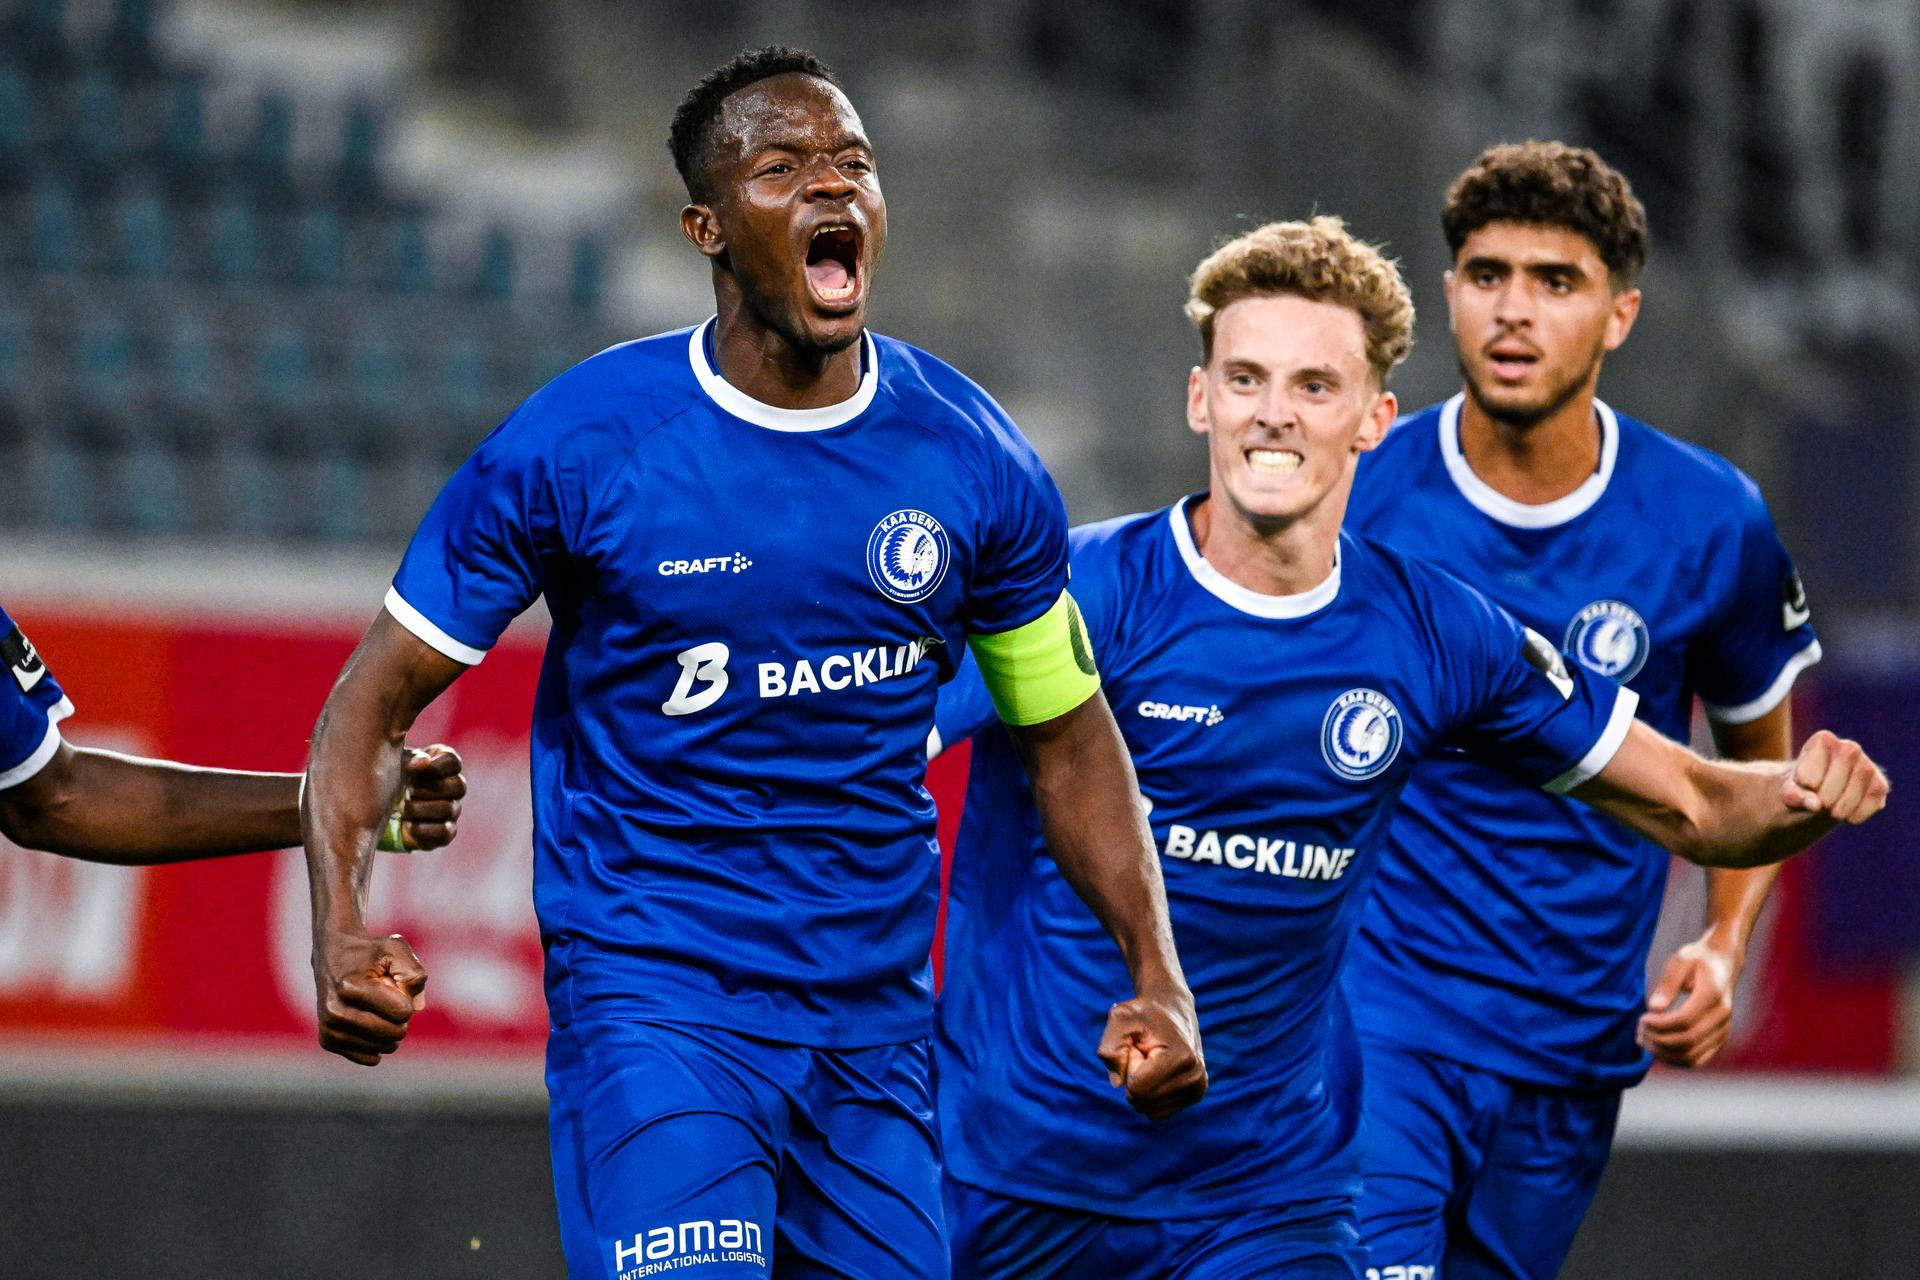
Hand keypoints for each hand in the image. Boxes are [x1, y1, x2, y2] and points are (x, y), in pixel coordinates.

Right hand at [313, 931, 427, 1065]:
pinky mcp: (327, 1041)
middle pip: (394, 1033)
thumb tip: (417, 1008)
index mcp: (350, 987)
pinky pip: (370, 1058)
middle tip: (386, 997)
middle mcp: (335, 1011)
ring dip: (388, 1029)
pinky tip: (367, 1022)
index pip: (401, 1012)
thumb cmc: (370, 952)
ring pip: (383, 1047)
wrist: (332, 955)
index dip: (407, 999)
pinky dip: (377, 1043)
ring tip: (374, 1007)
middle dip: (400, 1017)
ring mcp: (329, 1028)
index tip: (394, 985)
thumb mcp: (396, 949)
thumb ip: (414, 974)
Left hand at [398, 744, 464, 849]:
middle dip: (428, 789)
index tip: (416, 771)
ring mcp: (451, 810)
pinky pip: (445, 833)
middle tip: (409, 790)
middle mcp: (453, 787)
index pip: (454, 762)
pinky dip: (424, 830)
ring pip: (449, 809)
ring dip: (420, 809)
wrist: (378, 808)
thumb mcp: (395, 764)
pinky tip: (406, 825)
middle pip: (458, 786)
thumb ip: (410, 758)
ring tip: (402, 809)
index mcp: (443, 764)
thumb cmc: (389, 779)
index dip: (438, 767)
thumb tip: (424, 762)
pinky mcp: (444, 833)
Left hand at [1097, 982, 1207, 1120]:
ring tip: (1153, 1059)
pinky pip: (1157, 1112)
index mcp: (1181, 1058)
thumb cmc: (1143, 1014)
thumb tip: (1117, 1083)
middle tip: (1145, 1052)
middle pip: (1142, 1101)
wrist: (1172, 1008)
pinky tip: (1160, 1071)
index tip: (1140, 1046)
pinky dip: (1152, 1093)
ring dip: (1143, 1086)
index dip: (1128, 1066)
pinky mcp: (1196, 1095)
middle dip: (1134, 1078)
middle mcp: (1195, 1076)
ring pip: (1149, 1109)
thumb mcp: (1120, 1019)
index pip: (1137, 1089)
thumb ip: (1110, 1047)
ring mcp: (1198, 1088)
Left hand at [1639, 932, 1740, 1067]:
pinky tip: (1656, 1047)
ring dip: (1663, 1053)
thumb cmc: (1696, 960)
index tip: (1642, 1018)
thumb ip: (1668, 984)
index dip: (1659, 1024)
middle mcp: (1722, 1017)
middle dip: (1657, 1039)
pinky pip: (1697, 1060)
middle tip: (1639, 1029)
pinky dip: (1674, 1060)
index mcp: (1713, 994)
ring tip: (1644, 1039)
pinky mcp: (1720, 1040)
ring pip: (1691, 1057)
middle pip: (1687, 1041)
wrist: (1723, 964)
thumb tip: (1654, 1008)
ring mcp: (1724, 1031)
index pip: (1684, 1020)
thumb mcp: (1680, 961)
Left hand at [1780, 731, 1888, 822]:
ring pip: (1864, 773)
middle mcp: (1848, 748)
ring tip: (1833, 813)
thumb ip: (1794, 796)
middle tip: (1821, 804)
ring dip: (1847, 801)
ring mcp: (1867, 765)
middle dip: (1831, 787)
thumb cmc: (1799, 792)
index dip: (1813, 770)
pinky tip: (1850, 818)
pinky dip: (1863, 809)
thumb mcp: (1789, 793)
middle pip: (1846, 757)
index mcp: (1822, 741)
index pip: (1822, 746)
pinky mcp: (1879, 784)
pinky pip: (1877, 792)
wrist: (1814, 805)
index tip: (1804, 785)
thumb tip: (1815, 804)